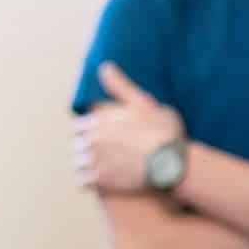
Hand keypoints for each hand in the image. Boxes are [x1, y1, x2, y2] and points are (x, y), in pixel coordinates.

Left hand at [72, 62, 185, 192]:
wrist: (171, 165)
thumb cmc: (162, 132)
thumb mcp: (143, 102)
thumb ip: (120, 85)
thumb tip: (104, 66)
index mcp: (99, 120)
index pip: (79, 125)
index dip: (89, 129)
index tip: (99, 133)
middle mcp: (92, 139)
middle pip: (76, 144)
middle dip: (85, 146)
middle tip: (100, 150)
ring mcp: (95, 161)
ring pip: (77, 161)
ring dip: (84, 163)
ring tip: (97, 165)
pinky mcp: (101, 181)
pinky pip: (82, 181)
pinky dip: (87, 181)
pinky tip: (97, 180)